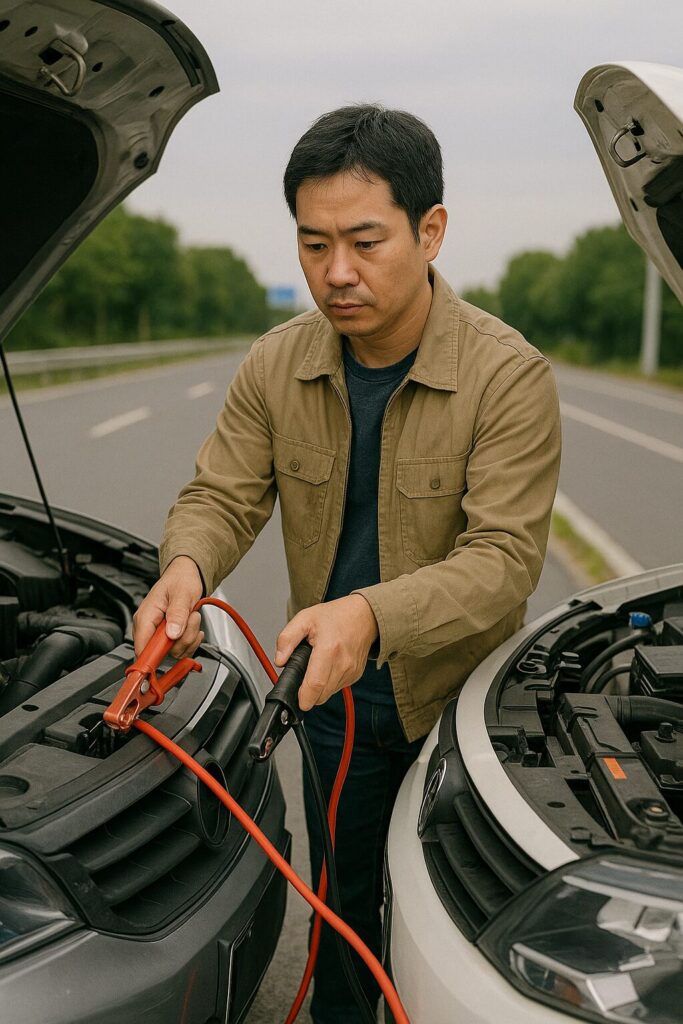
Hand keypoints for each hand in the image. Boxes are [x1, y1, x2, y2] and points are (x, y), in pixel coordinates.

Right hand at [133, 556, 203, 657]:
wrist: (186, 575)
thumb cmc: (180, 580)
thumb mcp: (182, 593)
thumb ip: (177, 614)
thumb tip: (172, 634)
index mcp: (145, 617)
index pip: (142, 648)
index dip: (154, 658)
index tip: (171, 653)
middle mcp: (149, 628)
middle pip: (161, 653)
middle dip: (182, 640)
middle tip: (190, 620)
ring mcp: (159, 634)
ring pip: (174, 652)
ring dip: (190, 638)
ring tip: (192, 617)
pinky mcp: (169, 638)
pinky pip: (181, 649)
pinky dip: (192, 640)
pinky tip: (193, 627)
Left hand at [275, 595, 378, 710]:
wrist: (364, 615)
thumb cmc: (336, 616)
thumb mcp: (305, 618)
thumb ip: (287, 638)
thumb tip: (280, 660)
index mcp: (329, 649)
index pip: (315, 684)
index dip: (304, 697)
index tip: (297, 701)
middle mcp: (343, 663)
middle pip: (321, 694)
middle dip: (308, 692)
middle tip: (303, 674)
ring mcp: (351, 671)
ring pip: (328, 693)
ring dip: (319, 687)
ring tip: (317, 665)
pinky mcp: (355, 676)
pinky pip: (337, 688)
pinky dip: (329, 682)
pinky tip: (328, 666)